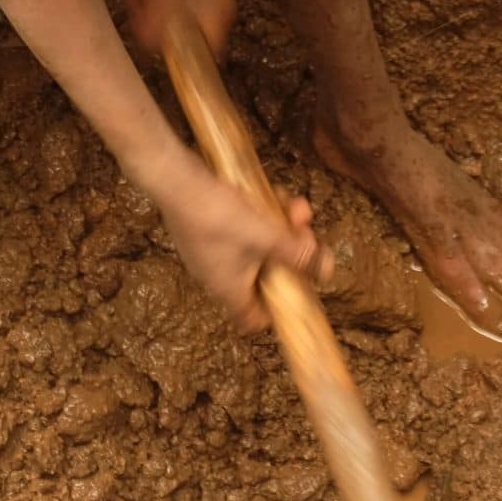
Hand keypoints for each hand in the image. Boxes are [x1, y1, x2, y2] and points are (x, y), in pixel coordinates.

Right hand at [152, 163, 325, 331]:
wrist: (174, 181)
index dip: (277, 310)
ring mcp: (207, 252)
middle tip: (304, 231)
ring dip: (279, 227)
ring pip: (255, 247)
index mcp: (229, 290)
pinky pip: (239, 230)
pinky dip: (258, 215)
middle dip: (290, 252)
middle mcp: (216, 277)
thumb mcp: (266, 236)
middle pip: (263, 275)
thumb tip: (326, 272)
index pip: (253, 319)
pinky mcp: (204, 228)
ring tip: (294, 205)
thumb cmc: (218, 216)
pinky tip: (272, 192)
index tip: (297, 288)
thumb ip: (297, 254)